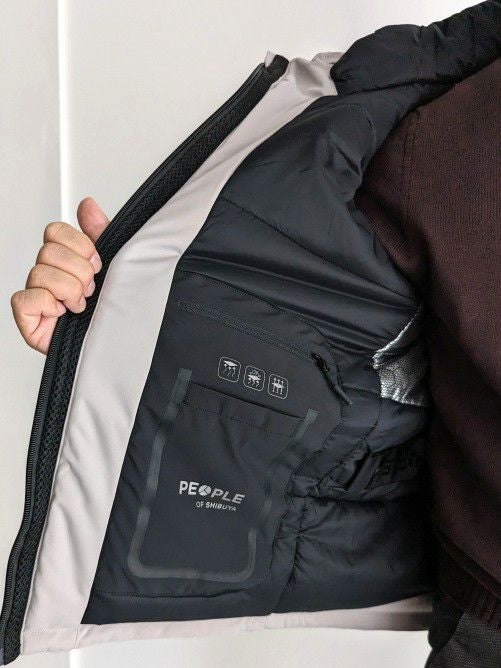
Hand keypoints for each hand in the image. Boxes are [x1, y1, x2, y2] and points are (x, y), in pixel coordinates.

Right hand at [11, 198, 108, 353]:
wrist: (117, 344)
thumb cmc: (112, 309)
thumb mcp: (113, 266)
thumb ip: (100, 233)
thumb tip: (87, 205)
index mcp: (65, 259)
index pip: (55, 231)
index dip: (79, 245)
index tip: (97, 263)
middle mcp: (48, 275)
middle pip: (49, 251)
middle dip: (79, 271)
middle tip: (91, 288)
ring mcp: (37, 295)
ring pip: (41, 273)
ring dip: (70, 290)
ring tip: (81, 305)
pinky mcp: (28, 317)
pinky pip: (27, 298)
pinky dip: (50, 305)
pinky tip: (63, 313)